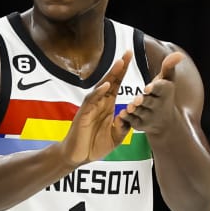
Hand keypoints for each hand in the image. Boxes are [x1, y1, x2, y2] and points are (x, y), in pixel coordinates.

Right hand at [59, 50, 132, 166]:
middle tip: (128, 53)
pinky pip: (91, 101)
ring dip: (110, 75)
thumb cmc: (94, 146)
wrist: (77, 157)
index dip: (123, 72)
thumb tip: (131, 115)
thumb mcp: (115, 137)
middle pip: (110, 81)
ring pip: (101, 87)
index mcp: (107, 106)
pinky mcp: (83, 114)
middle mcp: (99, 103)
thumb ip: (124, 126)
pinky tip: (106, 85)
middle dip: (119, 67)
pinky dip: (98, 92)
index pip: (116, 85)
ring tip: (120, 64)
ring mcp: (91, 107)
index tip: (132, 57)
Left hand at [118, 51, 184, 137]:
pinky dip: (127, 119)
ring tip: (130, 107)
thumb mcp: (167, 81)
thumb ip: (169, 67)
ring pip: (139, 111)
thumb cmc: (163, 95)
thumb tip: (179, 54)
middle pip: (149, 101)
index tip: (148, 87)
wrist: (165, 122)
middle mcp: (158, 106)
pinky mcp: (139, 125)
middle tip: (138, 99)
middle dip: (144, 100)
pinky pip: (132, 121)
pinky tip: (122, 115)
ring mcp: (149, 117)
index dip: (154, 87)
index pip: (161, 88)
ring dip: (135, 110)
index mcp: (165, 92)